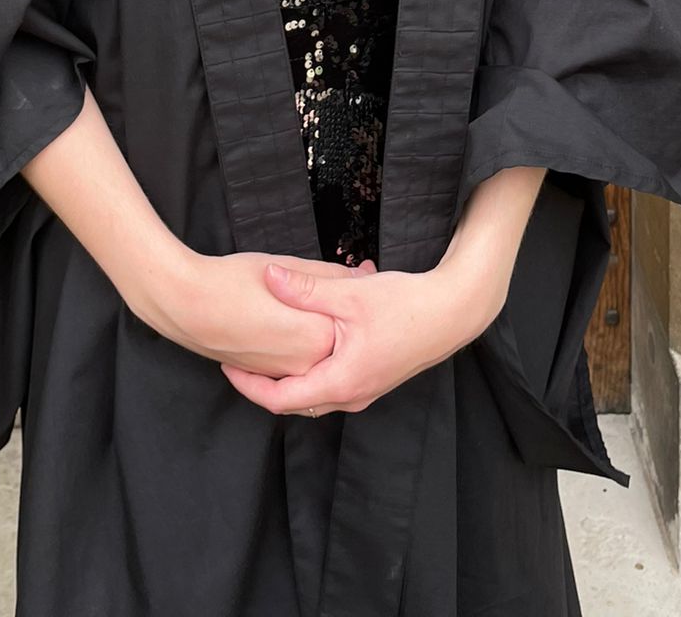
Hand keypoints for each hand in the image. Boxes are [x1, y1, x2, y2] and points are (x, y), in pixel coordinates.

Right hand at [144, 248, 377, 376]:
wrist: (183, 305)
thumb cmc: (231, 282)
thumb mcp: (287, 266)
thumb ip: (326, 277)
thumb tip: (356, 275)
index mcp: (317, 337)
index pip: (352, 314)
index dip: (357, 288)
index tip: (362, 271)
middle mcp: (304, 365)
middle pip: (336, 334)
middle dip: (343, 308)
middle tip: (350, 277)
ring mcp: (282, 374)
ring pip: (315, 349)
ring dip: (320, 324)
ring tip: (317, 293)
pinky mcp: (263, 373)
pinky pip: (293, 359)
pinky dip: (299, 338)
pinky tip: (289, 312)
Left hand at [219, 257, 500, 416]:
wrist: (454, 311)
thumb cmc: (406, 304)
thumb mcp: (350, 294)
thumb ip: (305, 289)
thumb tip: (267, 276)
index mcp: (341, 381)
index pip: (280, 400)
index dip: (248, 385)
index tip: (226, 364)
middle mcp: (351, 395)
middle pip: (295, 403)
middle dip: (264, 383)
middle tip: (238, 359)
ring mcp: (365, 390)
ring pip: (314, 393)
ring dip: (290, 375)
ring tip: (264, 350)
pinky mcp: (374, 378)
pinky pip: (331, 383)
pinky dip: (312, 367)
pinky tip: (307, 338)